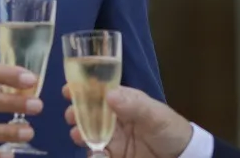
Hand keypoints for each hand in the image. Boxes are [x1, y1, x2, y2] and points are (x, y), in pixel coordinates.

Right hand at [64, 85, 192, 157]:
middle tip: (70, 115)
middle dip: (77, 112)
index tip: (68, 89)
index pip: (102, 92)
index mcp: (127, 102)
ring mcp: (114, 138)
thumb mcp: (156, 116)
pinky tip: (93, 152)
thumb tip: (108, 94)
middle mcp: (117, 118)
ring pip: (90, 133)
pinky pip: (96, 153)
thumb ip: (134, 106)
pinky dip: (91, 152)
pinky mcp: (114, 155)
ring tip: (77, 134)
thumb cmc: (171, 131)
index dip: (85, 89)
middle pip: (91, 113)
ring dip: (80, 132)